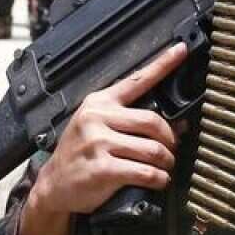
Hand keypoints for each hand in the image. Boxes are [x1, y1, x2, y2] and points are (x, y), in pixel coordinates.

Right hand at [27, 43, 185, 218]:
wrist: (53, 184)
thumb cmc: (79, 154)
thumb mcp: (97, 126)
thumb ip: (130, 121)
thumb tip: (178, 125)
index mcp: (99, 102)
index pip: (137, 80)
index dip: (162, 64)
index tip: (180, 50)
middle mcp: (98, 118)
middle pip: (153, 121)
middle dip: (170, 139)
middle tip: (172, 149)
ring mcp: (98, 143)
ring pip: (152, 150)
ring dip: (166, 162)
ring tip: (164, 167)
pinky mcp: (102, 169)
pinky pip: (145, 172)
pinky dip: (158, 179)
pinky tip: (158, 180)